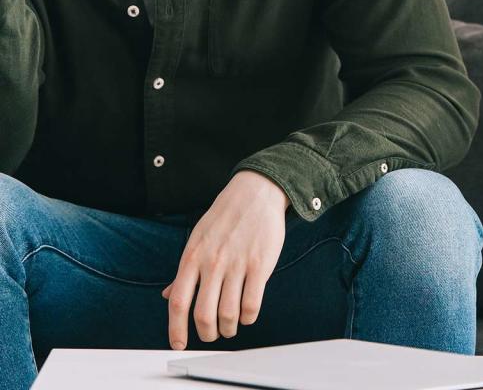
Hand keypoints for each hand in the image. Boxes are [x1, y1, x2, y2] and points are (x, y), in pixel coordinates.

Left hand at [161, 170, 289, 349]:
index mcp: (192, 258)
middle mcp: (212, 263)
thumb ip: (185, 271)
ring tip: (232, 327)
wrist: (255, 193)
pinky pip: (252, 303)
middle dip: (208, 334)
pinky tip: (248, 314)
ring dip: (230, 328)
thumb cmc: (225, 217)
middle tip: (213, 335)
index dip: (176, 329)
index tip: (179, 344)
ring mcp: (236, 264)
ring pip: (228, 313)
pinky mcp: (260, 265)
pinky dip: (249, 317)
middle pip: (203, 314)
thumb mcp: (197, 240)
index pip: (178, 302)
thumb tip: (168, 295)